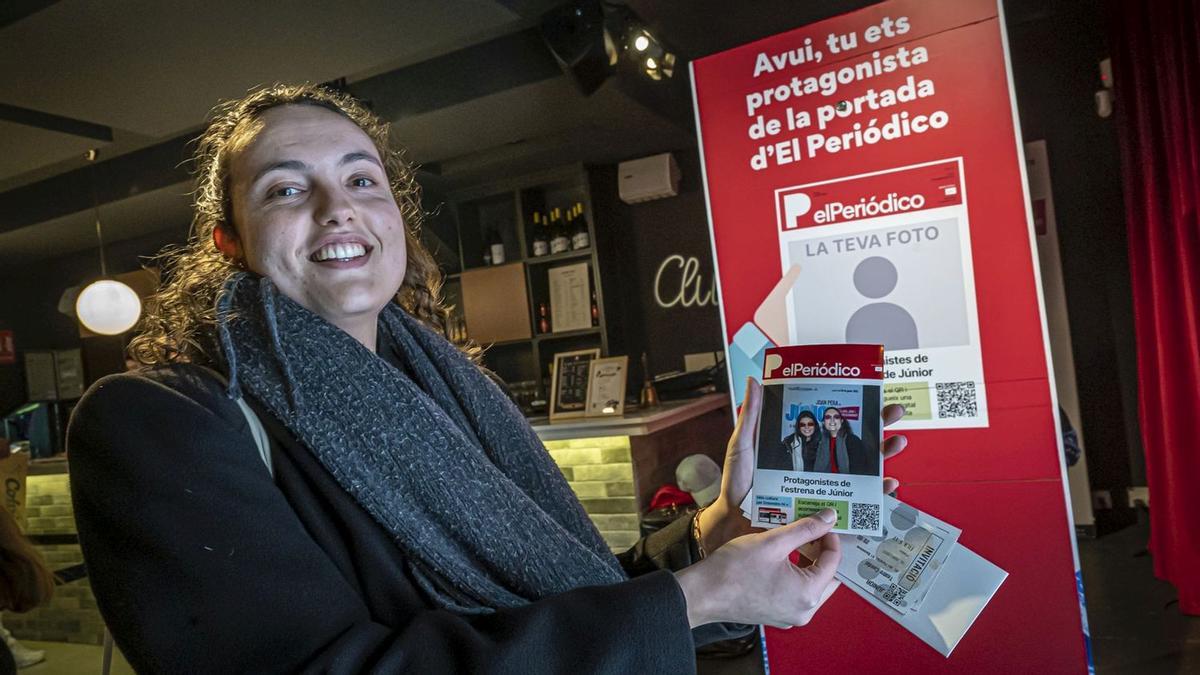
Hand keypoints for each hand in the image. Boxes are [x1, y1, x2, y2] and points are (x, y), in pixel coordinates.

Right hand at [675, 510, 840, 627]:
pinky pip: (795, 591)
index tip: (821, 520)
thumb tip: (828, 518)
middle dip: (821, 549)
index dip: (830, 536)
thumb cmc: (734, 570)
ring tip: (797, 537)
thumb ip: (805, 529)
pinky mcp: (777, 614)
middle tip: (813, 527)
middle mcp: (804, 611)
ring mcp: (790, 616)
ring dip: (808, 560)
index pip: (833, 561)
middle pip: (826, 575)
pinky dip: (795, 572)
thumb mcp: (773, 542)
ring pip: (811, 583)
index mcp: (808, 595)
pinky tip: (782, 555)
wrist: (703, 594)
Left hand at [698, 378, 909, 552]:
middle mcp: (818, 464)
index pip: (833, 422)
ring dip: (884, 457)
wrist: (735, 520)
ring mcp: (824, 487)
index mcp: (802, 445)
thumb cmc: (739, 483)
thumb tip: (755, 381)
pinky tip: (885, 485)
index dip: (854, 408)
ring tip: (896, 443)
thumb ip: (752, 416)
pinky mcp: (826, 510)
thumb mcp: (744, 445)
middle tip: (895, 414)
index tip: (874, 392)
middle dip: (880, 428)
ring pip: (863, 471)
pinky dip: (875, 496)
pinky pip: (856, 504)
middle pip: (856, 443)